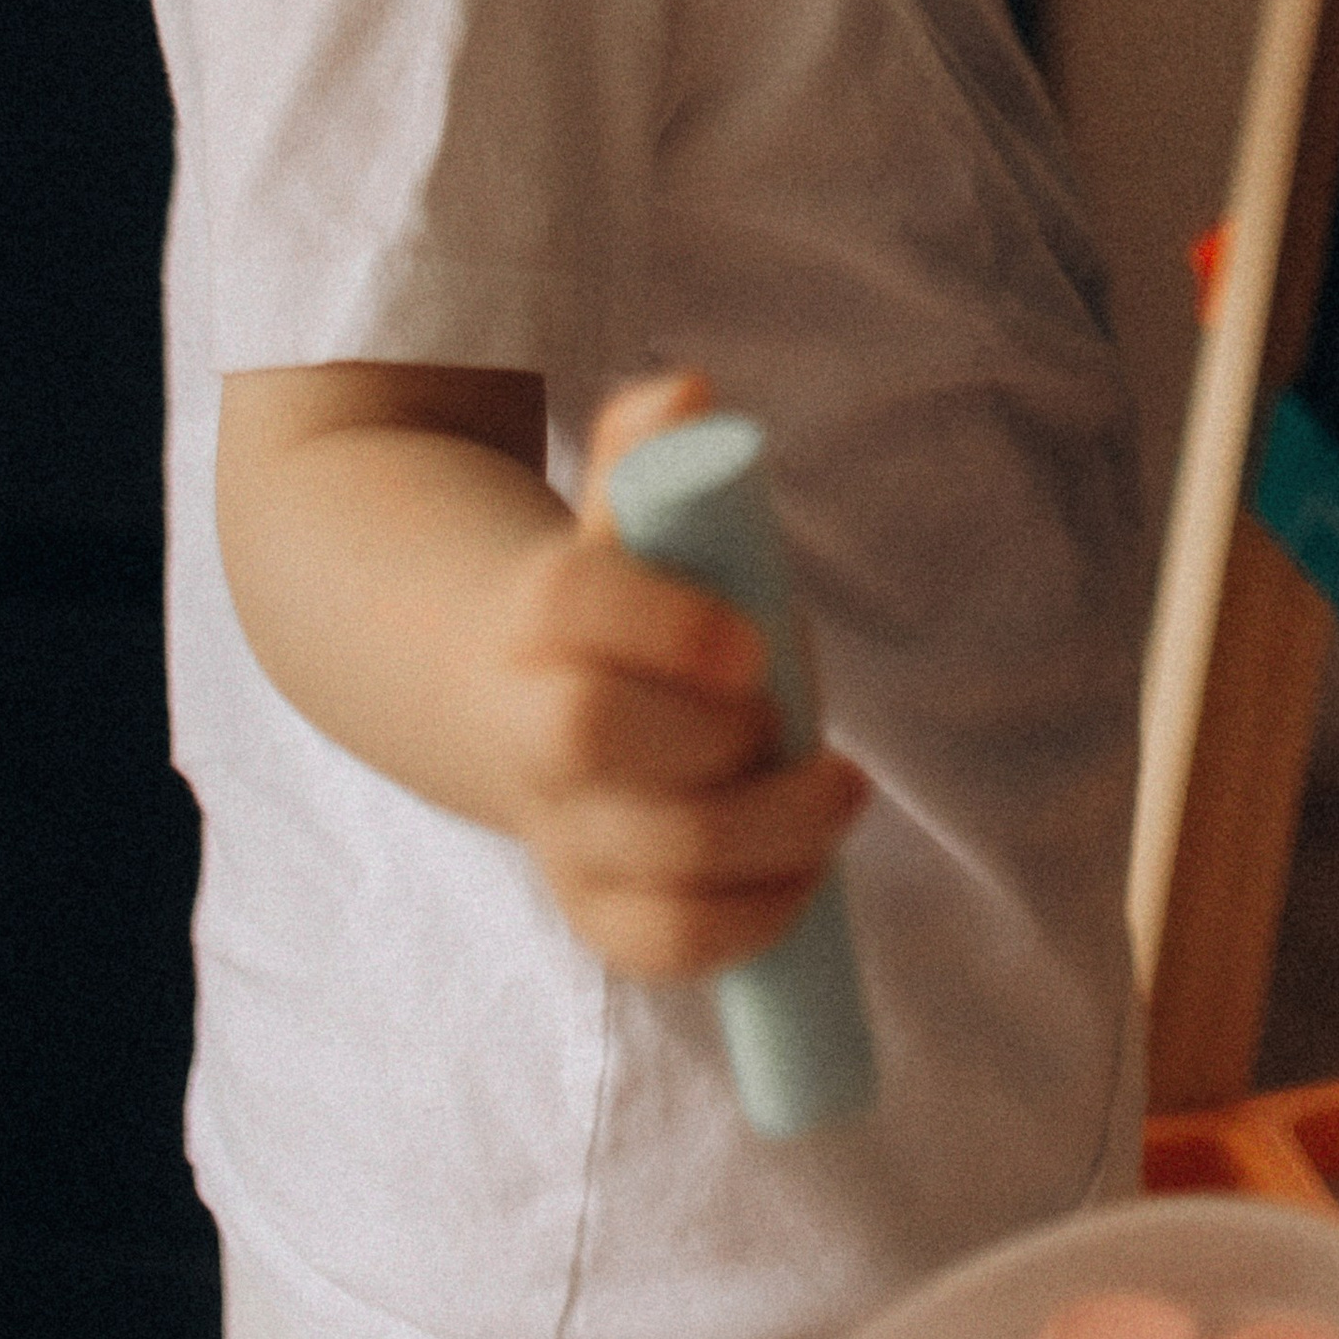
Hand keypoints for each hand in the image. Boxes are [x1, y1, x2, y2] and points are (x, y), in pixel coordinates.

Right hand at [498, 373, 870, 977]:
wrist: (496, 690)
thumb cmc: (614, 595)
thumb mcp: (628, 517)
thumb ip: (657, 455)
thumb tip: (691, 392)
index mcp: (540, 610)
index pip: (573, 605)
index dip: (664, 623)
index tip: (752, 643)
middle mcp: (529, 724)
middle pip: (590, 736)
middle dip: (713, 736)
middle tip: (788, 719)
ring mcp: (558, 824)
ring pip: (642, 860)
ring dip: (766, 836)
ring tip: (841, 793)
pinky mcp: (591, 902)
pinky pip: (658, 946)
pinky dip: (745, 927)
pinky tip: (808, 878)